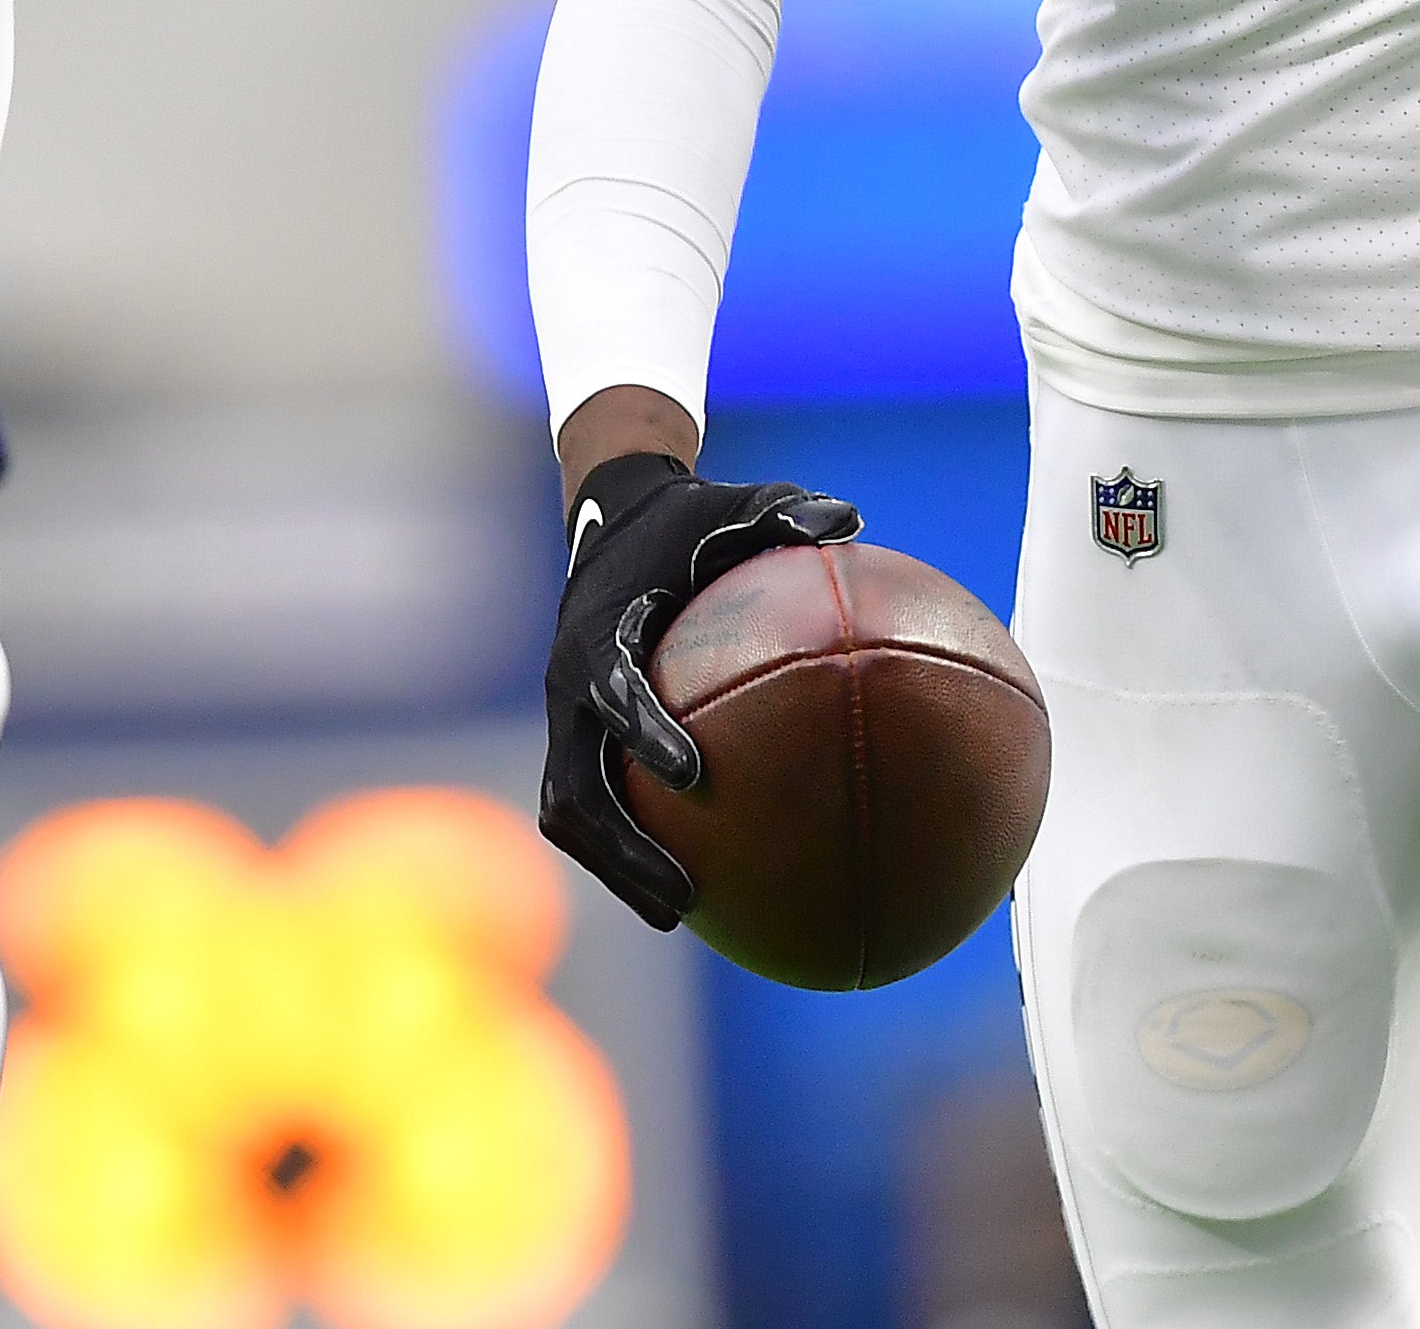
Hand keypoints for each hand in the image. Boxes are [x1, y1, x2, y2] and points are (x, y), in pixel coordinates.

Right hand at [538, 450, 857, 925]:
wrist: (609, 520)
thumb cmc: (683, 520)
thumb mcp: (731, 504)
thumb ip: (783, 511)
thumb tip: (854, 519)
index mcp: (596, 630)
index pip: (609, 688)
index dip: (644, 731)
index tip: (695, 772)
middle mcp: (567, 684)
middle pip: (573, 788)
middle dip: (623, 849)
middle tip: (684, 897)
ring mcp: (565, 720)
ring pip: (573, 814)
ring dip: (618, 869)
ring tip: (684, 914)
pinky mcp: (576, 739)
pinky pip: (596, 805)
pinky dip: (632, 849)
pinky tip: (700, 884)